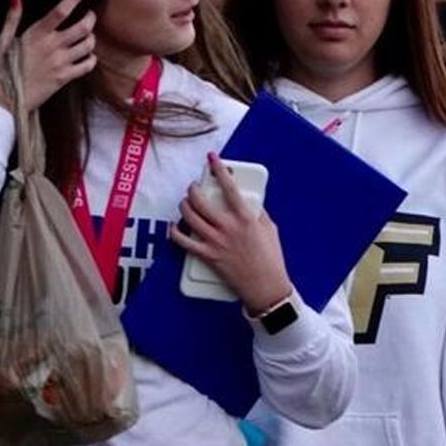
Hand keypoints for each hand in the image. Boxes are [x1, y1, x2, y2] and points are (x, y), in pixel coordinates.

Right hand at [0, 0, 98, 112]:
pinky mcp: (64, 78)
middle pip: (83, 27)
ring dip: (91, 39)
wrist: (3, 100)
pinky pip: (88, 65)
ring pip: (88, 45)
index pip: (61, 10)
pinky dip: (91, 59)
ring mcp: (60, 63)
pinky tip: (86, 57)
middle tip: (89, 16)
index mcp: (36, 34)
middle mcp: (52, 46)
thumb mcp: (1, 41)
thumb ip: (12, 18)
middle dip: (90, 18)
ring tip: (86, 38)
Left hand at [171, 153, 293, 314]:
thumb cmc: (271, 258)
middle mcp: (228, 227)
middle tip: (194, 186)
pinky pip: (184, 241)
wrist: (265, 286)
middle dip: (194, 189)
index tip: (213, 159)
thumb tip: (248, 202)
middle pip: (201, 200)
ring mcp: (216, 241)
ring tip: (186, 203)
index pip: (229, 187)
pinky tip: (175, 227)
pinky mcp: (208, 256)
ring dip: (184, 206)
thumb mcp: (269, 229)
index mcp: (245, 217)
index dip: (219, 169)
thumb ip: (257, 212)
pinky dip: (176, 233)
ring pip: (190, 217)